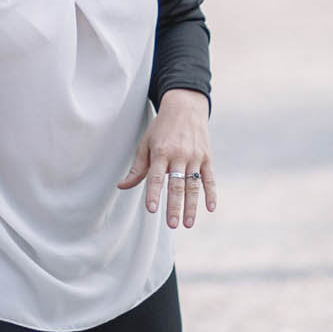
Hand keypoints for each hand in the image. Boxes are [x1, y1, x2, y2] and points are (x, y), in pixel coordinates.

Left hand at [117, 88, 215, 229]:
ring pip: (193, 185)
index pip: (156, 176)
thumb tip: (122, 186)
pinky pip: (210, 178)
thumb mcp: (146, 143)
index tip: (151, 209)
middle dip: (174, 206)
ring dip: (191, 206)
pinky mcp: (207, 157)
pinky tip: (210, 208)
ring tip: (188, 223)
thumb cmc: (161, 128)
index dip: (153, 193)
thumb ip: (138, 168)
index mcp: (161, 151)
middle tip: (172, 224)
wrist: (185, 107)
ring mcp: (195, 156)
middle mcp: (179, 154)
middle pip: (176, 184)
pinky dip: (211, 193)